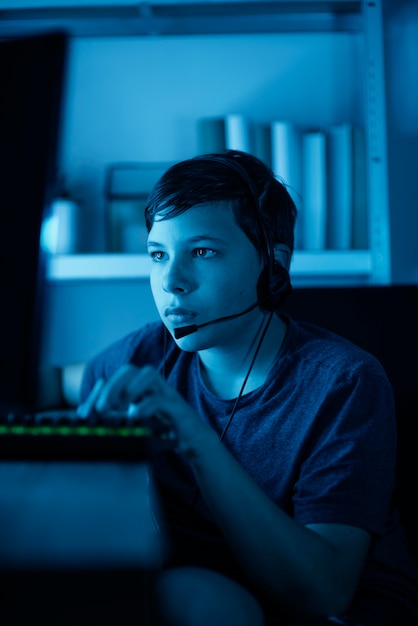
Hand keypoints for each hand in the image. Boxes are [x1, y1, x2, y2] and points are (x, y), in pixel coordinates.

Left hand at [77, 364, 211, 455]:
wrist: (194, 443)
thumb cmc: (164, 431)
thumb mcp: (135, 423)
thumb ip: (113, 416)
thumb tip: (85, 412)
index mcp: (140, 389)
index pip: (116, 378)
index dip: (98, 392)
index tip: (85, 413)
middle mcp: (152, 387)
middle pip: (131, 369)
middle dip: (112, 385)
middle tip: (101, 408)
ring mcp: (166, 394)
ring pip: (148, 374)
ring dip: (130, 387)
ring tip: (119, 406)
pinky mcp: (177, 408)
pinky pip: (161, 398)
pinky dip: (145, 405)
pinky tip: (134, 416)